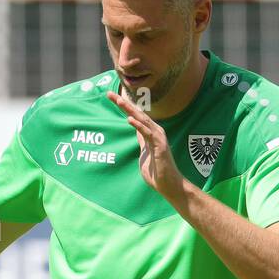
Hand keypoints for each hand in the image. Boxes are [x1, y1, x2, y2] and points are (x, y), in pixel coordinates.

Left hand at [106, 88, 187, 204]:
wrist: (169, 185)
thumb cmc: (157, 172)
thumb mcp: (144, 152)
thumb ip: (141, 140)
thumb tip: (136, 130)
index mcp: (150, 133)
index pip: (135, 116)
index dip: (124, 106)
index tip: (111, 97)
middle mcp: (155, 132)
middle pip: (137, 114)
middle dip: (123, 103)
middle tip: (110, 94)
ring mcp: (158, 138)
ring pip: (143, 120)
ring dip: (130, 110)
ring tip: (119, 101)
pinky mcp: (160, 146)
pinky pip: (147, 134)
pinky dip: (139, 126)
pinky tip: (129, 119)